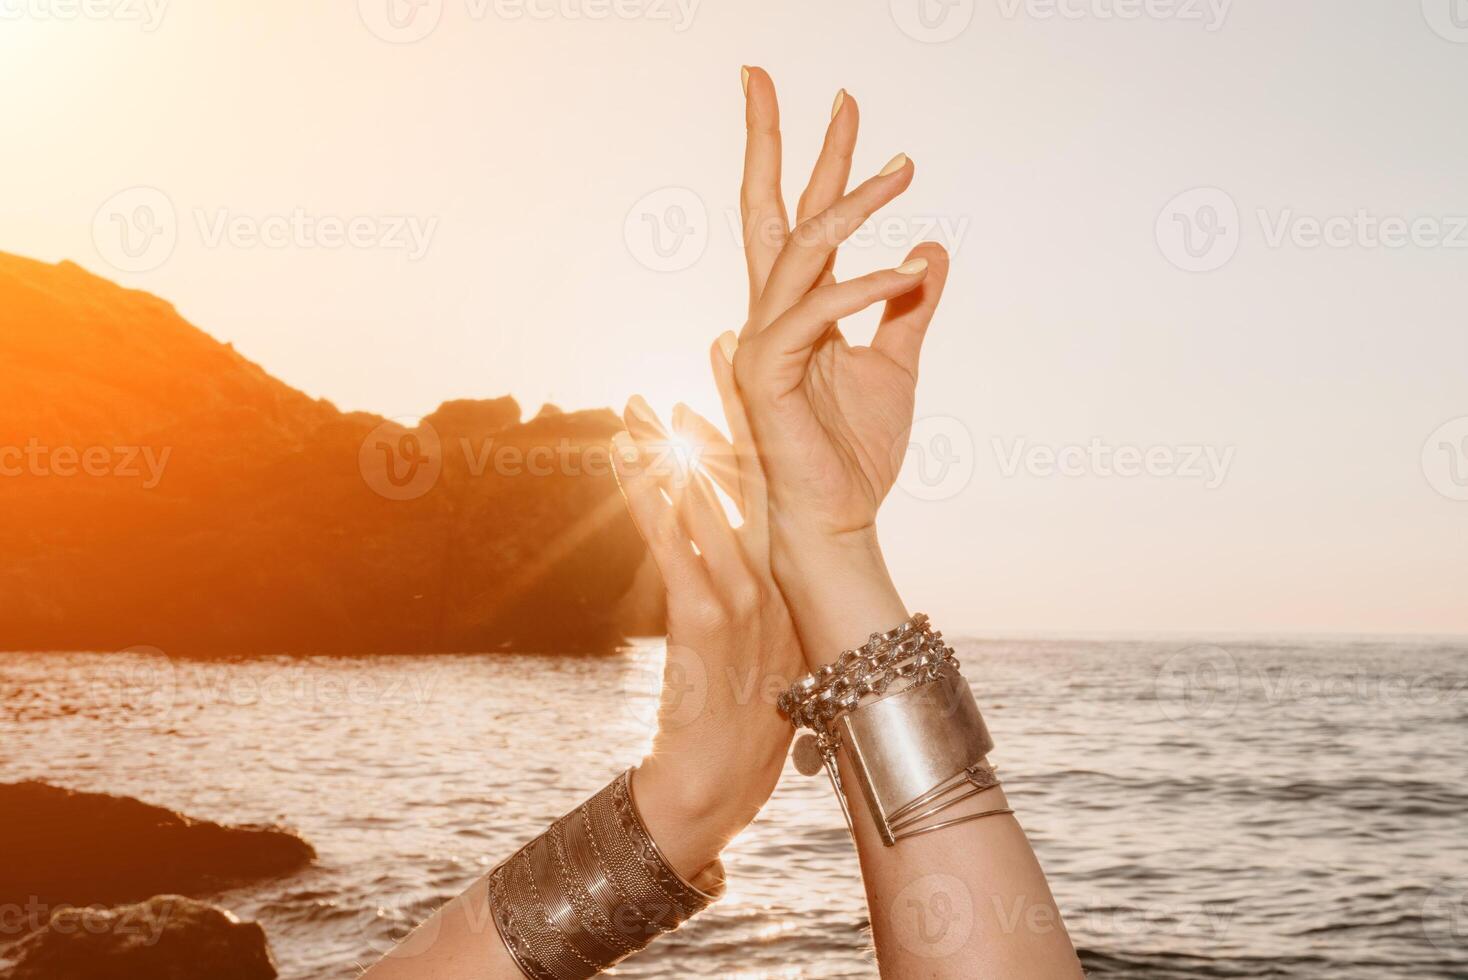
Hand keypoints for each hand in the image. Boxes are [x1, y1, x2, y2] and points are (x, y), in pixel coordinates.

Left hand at [610, 396, 801, 883]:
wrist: (722, 783)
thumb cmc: (741, 720)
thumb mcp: (764, 647)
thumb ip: (760, 594)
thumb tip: (749, 555)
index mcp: (786, 577)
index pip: (774, 484)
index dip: (760, 423)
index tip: (749, 372)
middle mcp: (772, 577)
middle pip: (750, 475)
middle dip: (730, 408)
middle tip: (721, 342)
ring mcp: (742, 596)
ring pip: (705, 501)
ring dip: (671, 447)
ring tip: (644, 401)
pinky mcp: (705, 620)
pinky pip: (674, 545)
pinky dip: (650, 499)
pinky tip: (628, 463)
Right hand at [734, 67, 950, 542]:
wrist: (841, 518)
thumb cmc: (856, 451)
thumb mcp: (897, 363)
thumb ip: (908, 306)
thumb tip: (932, 248)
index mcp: (795, 311)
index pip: (799, 218)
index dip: (821, 160)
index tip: (845, 104)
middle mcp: (769, 316)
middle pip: (768, 210)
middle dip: (780, 141)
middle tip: (824, 88)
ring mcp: (761, 342)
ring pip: (797, 251)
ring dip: (850, 204)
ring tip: (903, 169)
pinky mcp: (767, 374)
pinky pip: (813, 313)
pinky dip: (862, 286)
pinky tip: (908, 268)